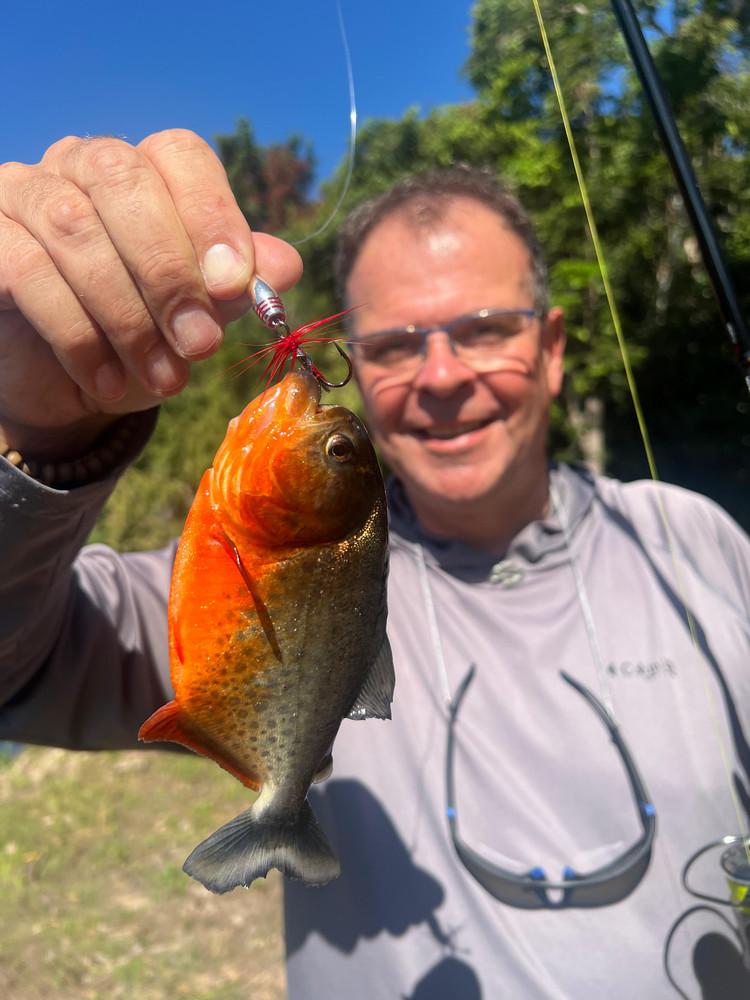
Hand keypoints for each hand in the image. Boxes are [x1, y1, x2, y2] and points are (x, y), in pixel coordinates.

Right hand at [0, 129, 302, 457]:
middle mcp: (78, 165)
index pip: (179, 155)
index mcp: (143, 171)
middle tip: (200, 343)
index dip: (211, 212)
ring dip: (128, 316)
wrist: (64, 387)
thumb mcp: (197, 317)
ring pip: (74, 228)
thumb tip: (287, 266)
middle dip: (170, 270)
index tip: (237, 284)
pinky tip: (108, 382)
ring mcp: (23, 194)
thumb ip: (237, 288)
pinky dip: (77, 335)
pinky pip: (27, 272)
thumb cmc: (140, 338)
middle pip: (122, 180)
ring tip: (165, 378)